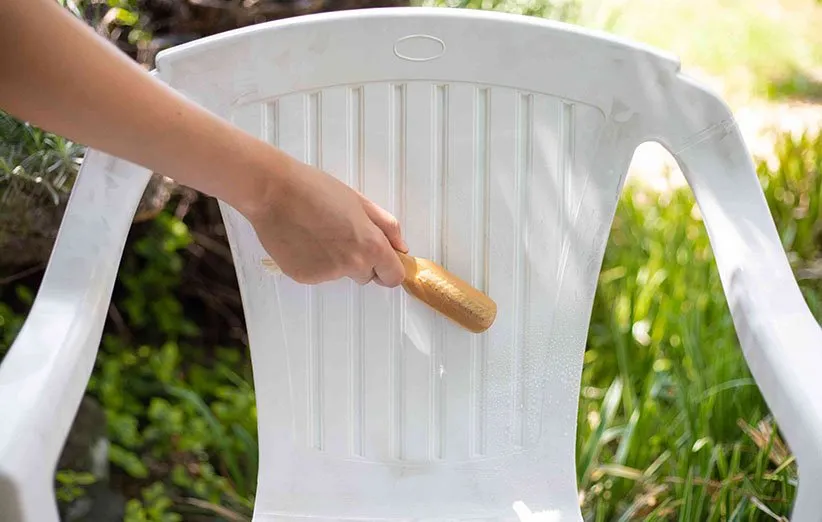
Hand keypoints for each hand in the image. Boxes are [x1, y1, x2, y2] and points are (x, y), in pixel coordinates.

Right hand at [246, 154, 407, 286]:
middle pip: (367, 276)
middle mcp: (352, 264)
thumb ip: (386, 226)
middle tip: (341, 234)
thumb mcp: (359, 201)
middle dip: (360, 261)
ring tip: (317, 231)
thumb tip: (401, 247)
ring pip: (340, 274)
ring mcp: (327, 274)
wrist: (274, 191)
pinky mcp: (305, 277)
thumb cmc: (315, 189)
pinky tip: (302, 240)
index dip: (390, 268)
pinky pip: (318, 274)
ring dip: (335, 260)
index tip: (383, 261)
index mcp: (370, 245)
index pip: (394, 276)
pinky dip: (313, 262)